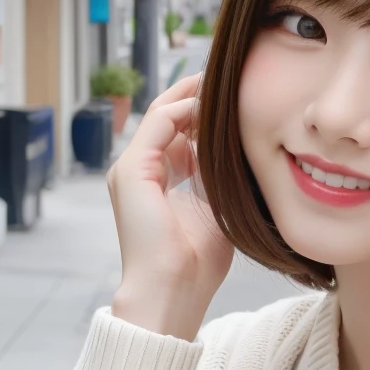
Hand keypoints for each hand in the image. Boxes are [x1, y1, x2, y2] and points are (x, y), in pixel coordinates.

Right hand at [108, 73, 233, 339]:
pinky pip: (158, 123)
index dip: (205, 113)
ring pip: (162, 114)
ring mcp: (131, 170)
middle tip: (232, 78)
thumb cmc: (196, 265)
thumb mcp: (216, 209)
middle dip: (198, 95)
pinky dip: (185, 109)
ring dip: (194, 96)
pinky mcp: (131, 171)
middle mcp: (139, 171)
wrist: (172, 291)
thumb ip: (218, 178)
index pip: (178, 132)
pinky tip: (212, 105)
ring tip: (224, 83)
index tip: (236, 99)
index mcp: (156, 181)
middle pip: (168, 117)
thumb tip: (238, 152)